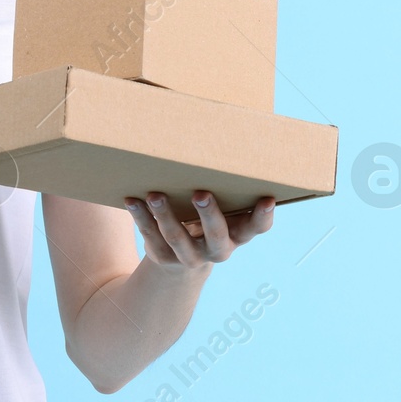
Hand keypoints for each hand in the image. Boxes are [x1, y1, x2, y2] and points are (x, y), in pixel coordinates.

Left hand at [123, 191, 273, 270]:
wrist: (182, 261)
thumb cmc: (208, 219)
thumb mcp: (223, 211)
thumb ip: (226, 189)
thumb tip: (217, 140)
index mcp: (238, 234)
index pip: (256, 228)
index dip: (263, 216)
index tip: (267, 198)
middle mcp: (218, 249)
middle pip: (217, 236)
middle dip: (209, 215)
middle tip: (201, 193)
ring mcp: (190, 257)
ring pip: (178, 238)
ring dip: (166, 216)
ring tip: (155, 195)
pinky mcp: (164, 257)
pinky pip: (151, 237)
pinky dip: (141, 218)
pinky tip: (133, 200)